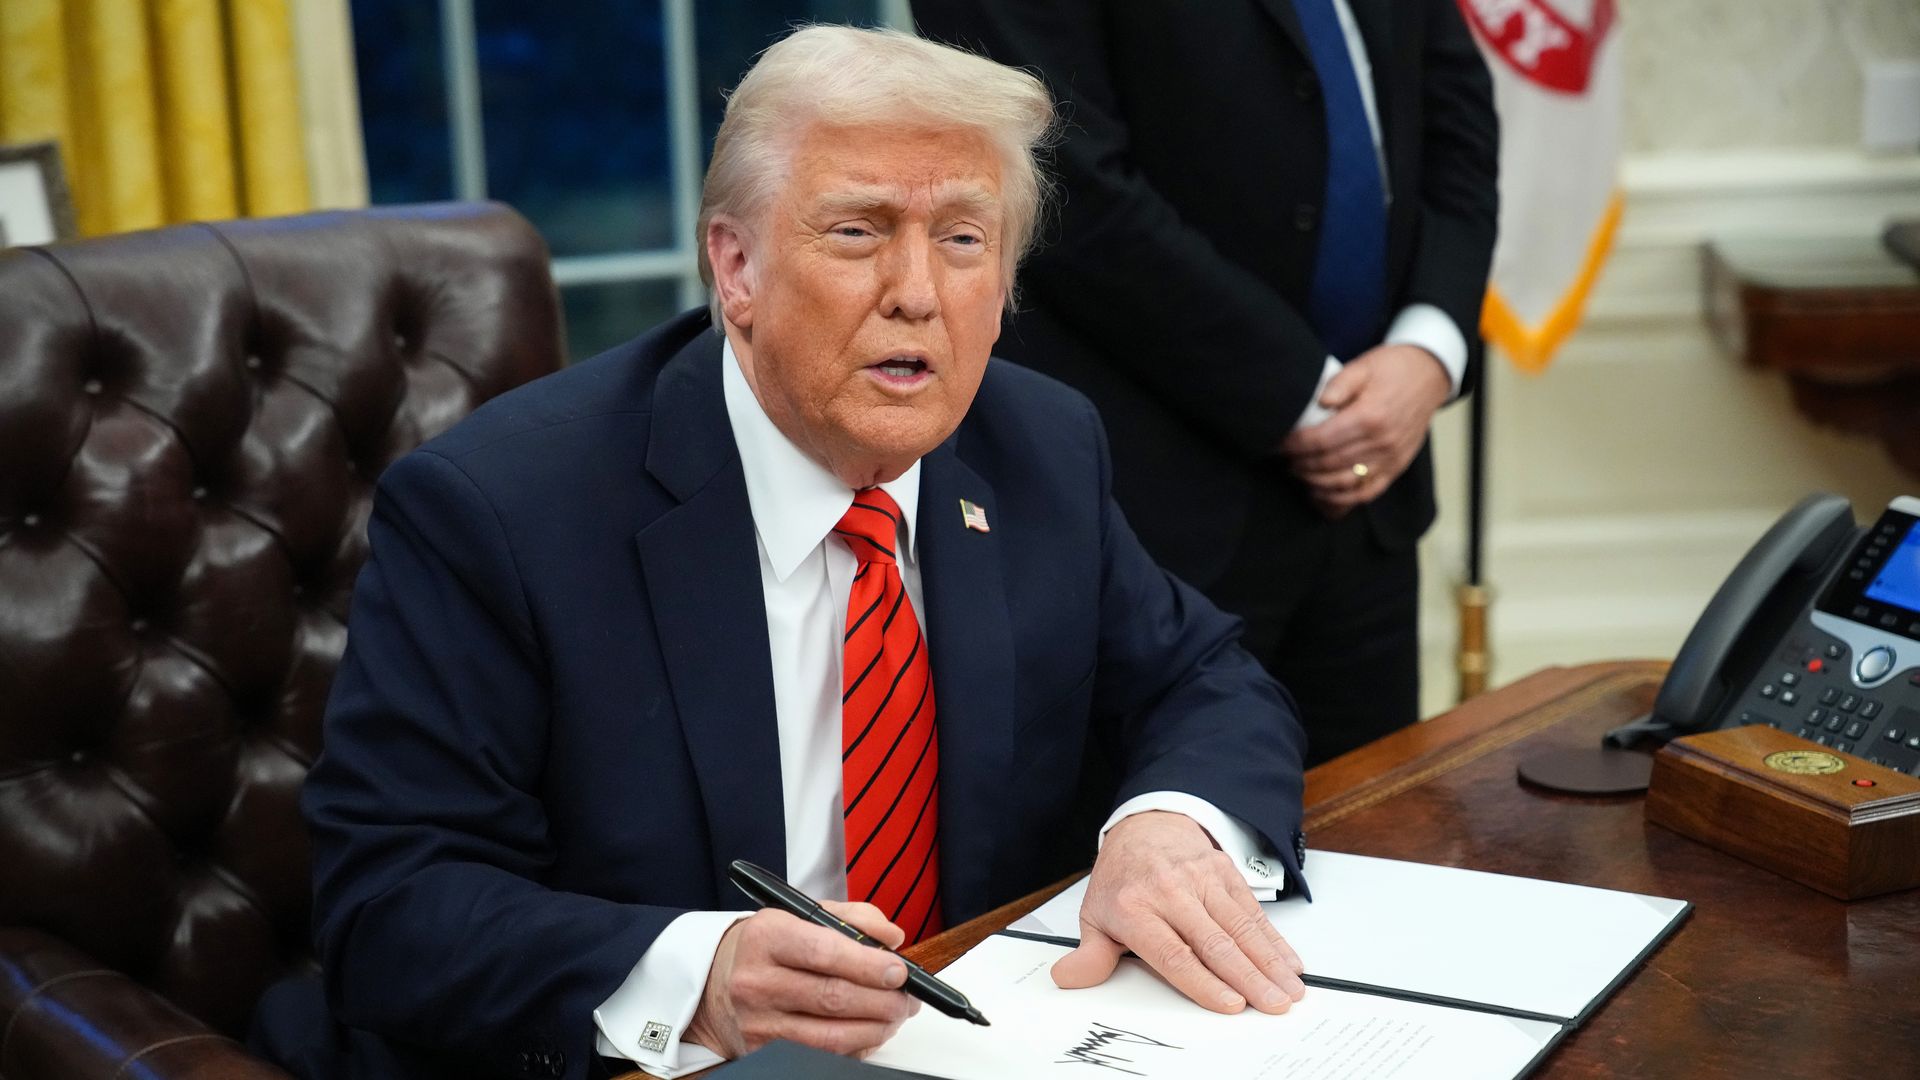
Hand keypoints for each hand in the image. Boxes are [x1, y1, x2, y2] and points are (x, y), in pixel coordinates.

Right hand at [685, 901, 920, 1059]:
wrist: (716, 983)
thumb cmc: (769, 947)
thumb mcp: (802, 916)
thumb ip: (853, 918)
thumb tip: (892, 937)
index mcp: (767, 936)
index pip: (824, 951)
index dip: (868, 964)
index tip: (899, 971)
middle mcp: (757, 980)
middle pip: (833, 998)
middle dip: (883, 1000)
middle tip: (907, 997)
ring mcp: (758, 1022)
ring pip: (832, 1035)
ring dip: (876, 1028)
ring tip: (894, 1015)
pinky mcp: (763, 1051)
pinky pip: (822, 1056)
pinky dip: (856, 1046)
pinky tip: (869, 1031)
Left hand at [1052, 811, 1304, 1013]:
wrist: (1145, 826)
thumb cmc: (1123, 879)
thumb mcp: (1096, 915)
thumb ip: (1090, 954)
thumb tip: (1069, 977)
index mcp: (1135, 907)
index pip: (1174, 953)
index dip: (1204, 982)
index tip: (1231, 1004)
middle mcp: (1170, 891)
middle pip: (1215, 942)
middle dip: (1248, 978)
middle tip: (1272, 1005)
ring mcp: (1200, 879)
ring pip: (1240, 926)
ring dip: (1270, 961)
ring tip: (1289, 990)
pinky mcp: (1224, 871)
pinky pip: (1252, 910)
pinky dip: (1274, 938)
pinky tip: (1289, 961)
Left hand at [1281, 344, 1450, 518]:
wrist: (1430, 375)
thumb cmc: (1392, 369)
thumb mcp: (1363, 365)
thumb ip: (1339, 383)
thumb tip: (1320, 402)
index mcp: (1369, 416)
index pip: (1321, 440)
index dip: (1295, 446)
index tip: (1278, 445)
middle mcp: (1381, 442)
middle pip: (1329, 464)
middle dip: (1300, 465)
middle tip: (1284, 460)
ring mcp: (1390, 458)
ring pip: (1345, 483)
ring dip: (1316, 483)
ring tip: (1299, 474)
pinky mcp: (1396, 467)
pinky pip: (1367, 493)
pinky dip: (1342, 499)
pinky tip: (1322, 495)